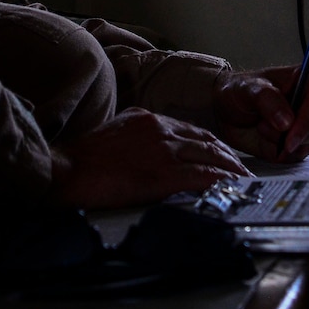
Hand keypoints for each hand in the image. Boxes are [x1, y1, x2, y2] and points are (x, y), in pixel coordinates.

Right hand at [48, 108, 249, 208]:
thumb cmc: (80, 160)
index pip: (191, 130)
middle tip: (243, 171)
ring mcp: (162, 150)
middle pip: (206, 141)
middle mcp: (159, 129)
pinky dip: (221, 182)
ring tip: (245, 183)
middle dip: (228, 157)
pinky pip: (202, 176)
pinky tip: (231, 190)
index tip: (224, 156)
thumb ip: (136, 138)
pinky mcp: (162, 173)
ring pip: (209, 157)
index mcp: (146, 119)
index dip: (212, 145)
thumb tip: (150, 153)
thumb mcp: (112, 134)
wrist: (63, 171)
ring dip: (231, 171)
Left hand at [214, 65, 308, 161]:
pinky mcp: (303, 142)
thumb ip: (268, 100)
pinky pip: (300, 154)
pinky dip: (283, 152)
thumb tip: (288, 121)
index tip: (290, 134)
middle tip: (269, 132)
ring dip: (285, 143)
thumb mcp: (249, 89)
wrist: (228, 111)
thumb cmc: (241, 92)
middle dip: (296, 135)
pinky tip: (268, 139)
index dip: (308, 118)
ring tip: (263, 128)